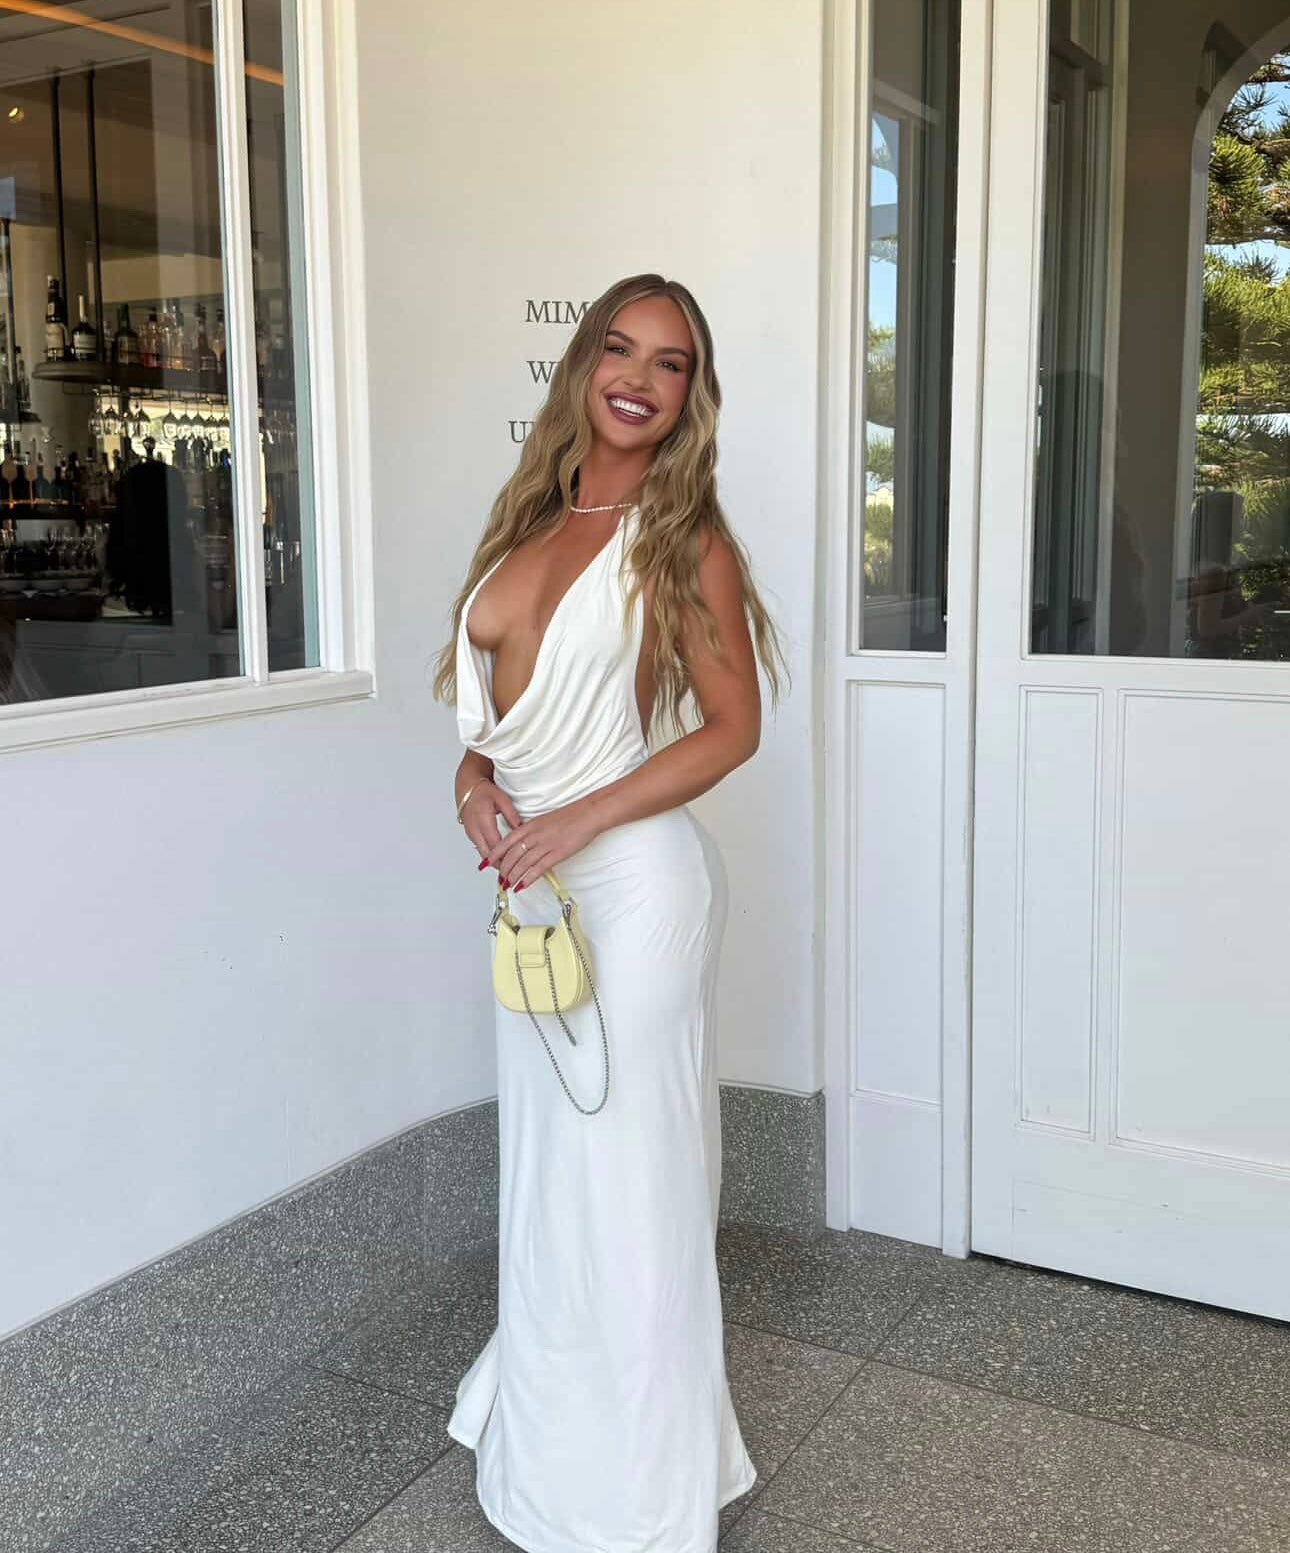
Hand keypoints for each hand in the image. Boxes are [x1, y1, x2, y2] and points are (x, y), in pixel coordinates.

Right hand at [460, 779, 521, 869]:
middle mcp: (475, 830)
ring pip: (482, 853)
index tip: (515, 864)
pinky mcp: (470, 834)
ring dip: (493, 861)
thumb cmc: (483, 791)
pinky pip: (479, 848)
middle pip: (487, 854)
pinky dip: (488, 855)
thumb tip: (522, 829)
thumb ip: (512, 815)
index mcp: (484, 821)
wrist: (467, 787)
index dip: (505, 857)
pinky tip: (498, 858)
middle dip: (499, 864)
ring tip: (507, 868)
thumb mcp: (502, 800)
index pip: (495, 846)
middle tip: (512, 872)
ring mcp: (471, 833)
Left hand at [481, 797, 603, 889]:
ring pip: (523, 863)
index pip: (505, 842)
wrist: (588, 814)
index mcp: (530, 826)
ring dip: (513, 876)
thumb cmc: (570, 816)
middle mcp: (534, 835)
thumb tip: (523, 844)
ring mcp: (545, 845)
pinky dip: (528, 879)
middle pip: (512, 855)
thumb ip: (532, 831)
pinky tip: (523, 886)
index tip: (486, 863)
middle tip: (499, 879)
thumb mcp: (544, 821)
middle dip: (503, 870)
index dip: (494, 854)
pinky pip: (538, 868)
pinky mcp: (557, 853)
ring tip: (508, 885)